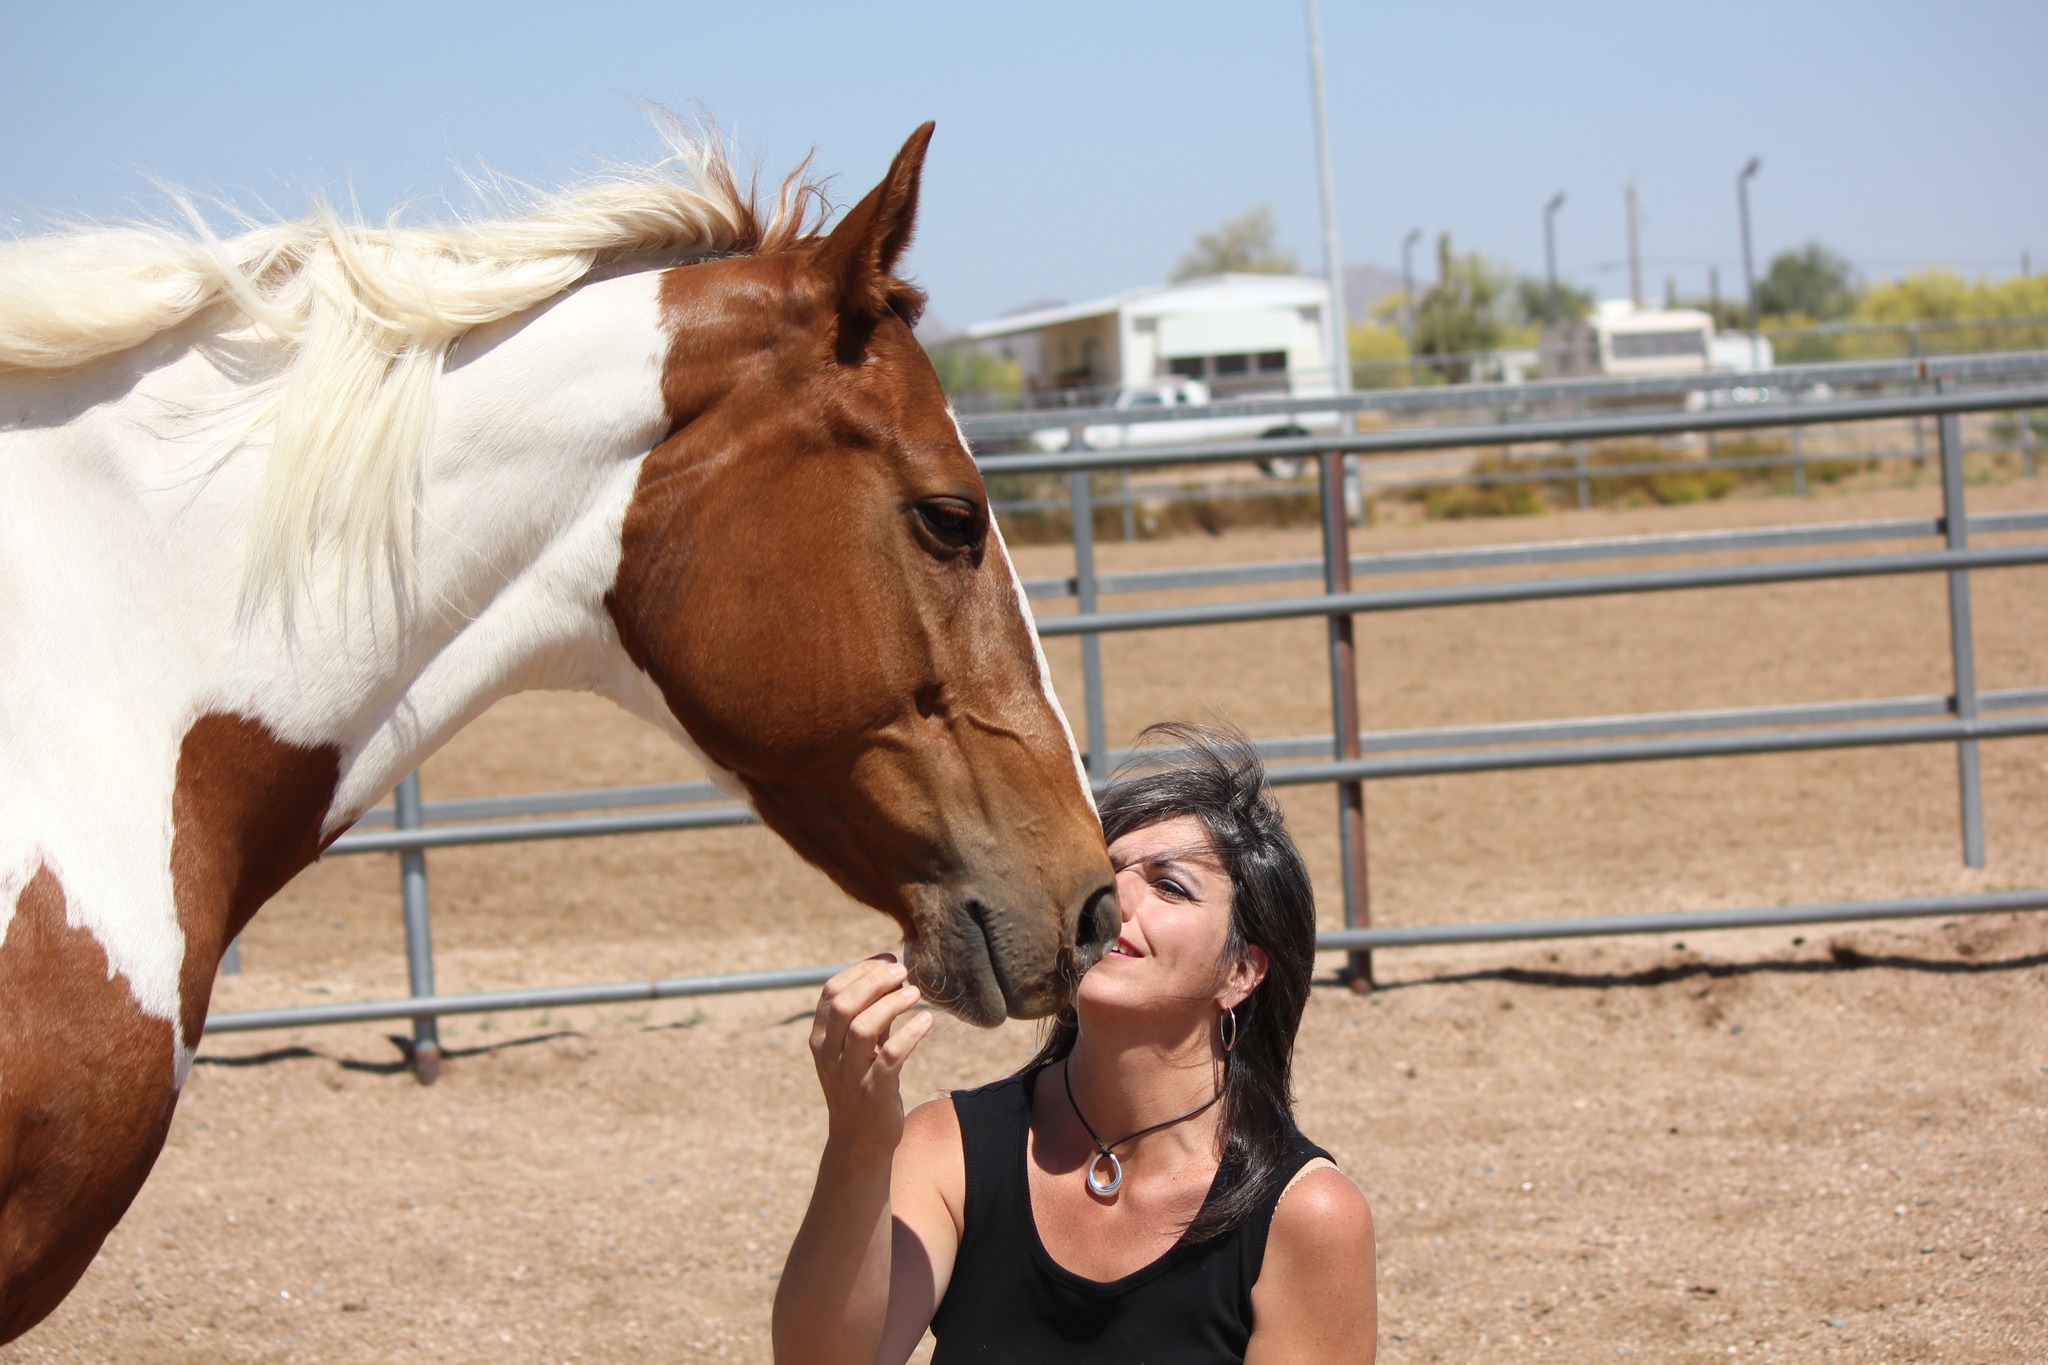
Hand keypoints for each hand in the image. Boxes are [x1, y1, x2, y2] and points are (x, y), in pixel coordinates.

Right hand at [808, 955, 935, 1155]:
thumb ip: (868, 1015)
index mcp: (821, 1039)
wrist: (859, 1142)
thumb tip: (892, 974)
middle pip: (844, 1005)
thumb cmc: (861, 1085)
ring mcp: (850, 1075)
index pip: (831, 992)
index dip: (860, 970)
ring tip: (916, 993)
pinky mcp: (874, 1092)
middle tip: (902, 971)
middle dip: (874, 981)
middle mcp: (830, 1055)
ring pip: (863, 1028)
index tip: (887, 959)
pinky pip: (891, 1057)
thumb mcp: (855, 1049)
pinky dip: (910, 1034)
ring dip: (892, 1004)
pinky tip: (927, 1021)